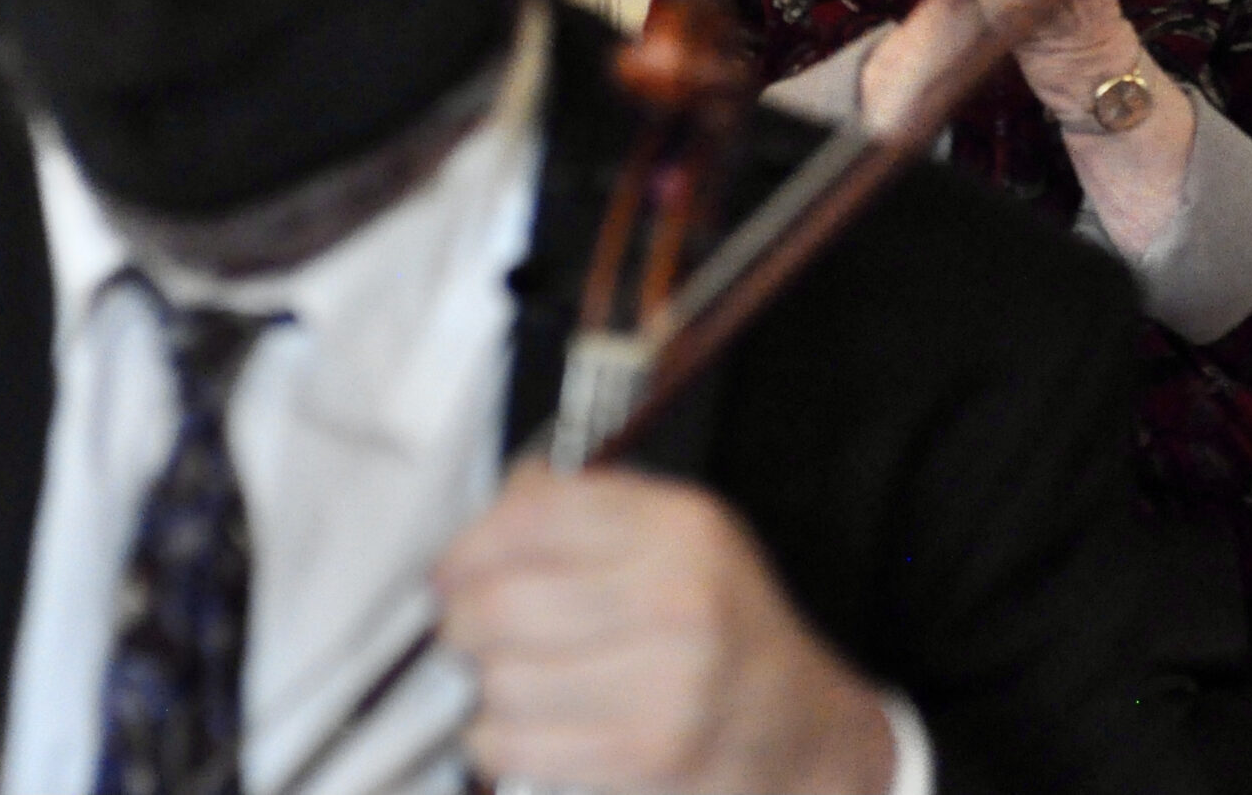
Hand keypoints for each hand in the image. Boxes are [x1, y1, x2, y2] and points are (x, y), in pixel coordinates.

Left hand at [435, 463, 895, 793]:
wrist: (801, 729)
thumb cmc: (727, 630)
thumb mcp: (684, 540)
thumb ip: (592, 508)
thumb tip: (501, 498)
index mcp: (679, 527)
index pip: (531, 517)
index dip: (468, 547)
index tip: (451, 571)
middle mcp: (677, 596)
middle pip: (500, 602)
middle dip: (461, 623)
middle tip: (465, 631)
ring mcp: (666, 680)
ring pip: (499, 679)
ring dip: (480, 688)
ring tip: (501, 681)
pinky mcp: (646, 754)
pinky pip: (514, 742)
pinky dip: (495, 738)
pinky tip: (518, 726)